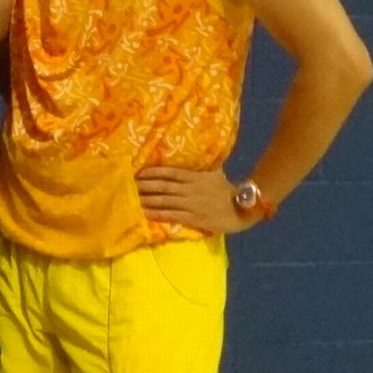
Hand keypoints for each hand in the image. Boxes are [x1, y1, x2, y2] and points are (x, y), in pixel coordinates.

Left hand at [135, 166, 250, 234]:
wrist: (242, 209)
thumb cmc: (227, 191)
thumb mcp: (215, 173)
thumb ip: (202, 166)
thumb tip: (194, 154)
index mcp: (195, 177)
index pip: (170, 172)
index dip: (153, 172)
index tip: (138, 172)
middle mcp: (190, 189)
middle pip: (163, 186)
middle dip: (145, 186)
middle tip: (129, 185)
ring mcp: (191, 204)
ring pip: (164, 200)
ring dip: (147, 200)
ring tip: (132, 199)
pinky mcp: (193, 218)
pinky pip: (171, 215)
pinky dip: (157, 214)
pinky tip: (145, 214)